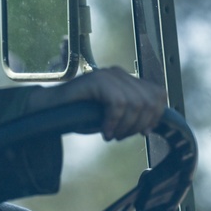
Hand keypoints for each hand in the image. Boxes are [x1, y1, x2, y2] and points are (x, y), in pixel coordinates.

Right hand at [27, 67, 166, 140]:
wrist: (52, 109)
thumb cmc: (80, 114)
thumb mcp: (113, 116)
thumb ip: (131, 115)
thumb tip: (150, 126)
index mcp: (127, 80)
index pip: (158, 93)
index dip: (156, 115)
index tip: (144, 132)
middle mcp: (120, 74)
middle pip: (149, 100)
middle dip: (139, 124)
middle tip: (122, 136)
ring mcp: (109, 75)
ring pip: (135, 103)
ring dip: (125, 126)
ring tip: (112, 135)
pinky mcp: (98, 80)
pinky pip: (117, 104)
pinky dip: (113, 122)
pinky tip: (104, 132)